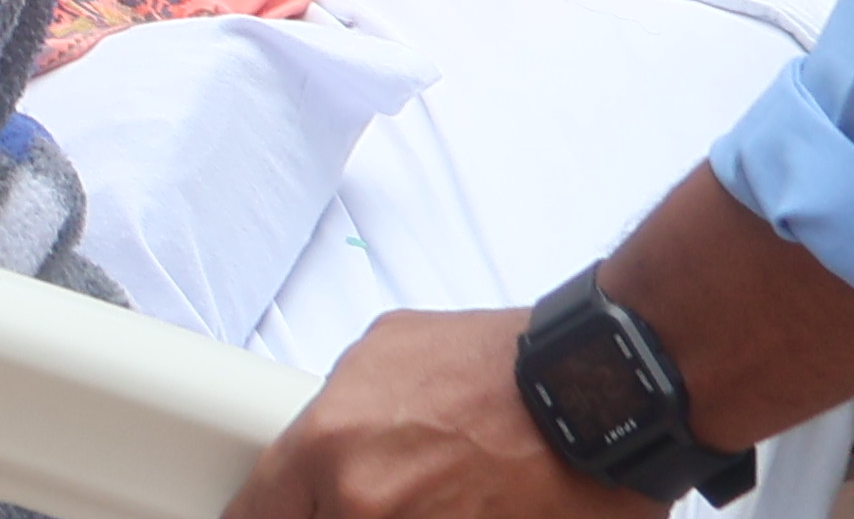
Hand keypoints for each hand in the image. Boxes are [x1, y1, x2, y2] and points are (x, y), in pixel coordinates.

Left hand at [224, 308, 630, 518]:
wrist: (599, 392)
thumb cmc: (499, 364)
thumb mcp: (385, 351)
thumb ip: (335, 408)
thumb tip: (321, 445)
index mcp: (328, 449)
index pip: (254, 516)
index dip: (266, 518)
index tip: (275, 517)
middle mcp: (365, 508)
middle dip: (332, 517)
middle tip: (374, 499)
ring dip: (395, 518)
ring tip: (437, 496)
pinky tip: (472, 507)